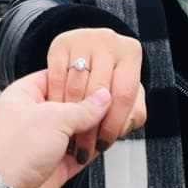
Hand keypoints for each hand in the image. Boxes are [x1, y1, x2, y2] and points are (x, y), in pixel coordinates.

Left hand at [0, 70, 111, 187]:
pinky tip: (103, 143)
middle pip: (70, 106)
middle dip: (91, 107)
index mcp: (26, 94)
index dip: (81, 79)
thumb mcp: (52, 118)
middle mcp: (34, 117)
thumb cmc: (7, 153)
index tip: (102, 81)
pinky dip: (90, 151)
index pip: (59, 77)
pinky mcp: (51, 168)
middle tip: (112, 104)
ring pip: (76, 132)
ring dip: (92, 131)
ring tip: (113, 123)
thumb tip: (102, 99)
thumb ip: (82, 108)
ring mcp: (42, 143)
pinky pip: (77, 155)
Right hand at [47, 28, 145, 165]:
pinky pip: (56, 78)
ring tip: (70, 138)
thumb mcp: (126, 91)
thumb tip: (124, 124)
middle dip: (89, 127)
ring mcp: (84, 39)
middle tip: (83, 148)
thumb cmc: (110, 77)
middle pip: (98, 93)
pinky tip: (58, 116)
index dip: (113, 125)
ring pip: (76, 87)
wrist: (88, 47)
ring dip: (70, 118)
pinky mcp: (61, 43)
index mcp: (130, 52)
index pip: (124, 96)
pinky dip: (56, 101)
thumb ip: (132, 110)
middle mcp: (109, 41)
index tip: (103, 145)